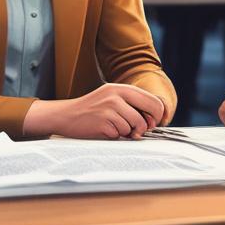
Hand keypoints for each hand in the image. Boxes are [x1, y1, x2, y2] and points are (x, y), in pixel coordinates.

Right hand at [22, 83, 164, 139]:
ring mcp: (110, 108)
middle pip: (150, 110)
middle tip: (139, 130)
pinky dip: (116, 135)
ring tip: (115, 128)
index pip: (153, 100)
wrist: (66, 115)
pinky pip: (121, 133)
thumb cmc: (92, 110)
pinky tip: (105, 130)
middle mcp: (117, 95)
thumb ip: (132, 105)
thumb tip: (154, 120)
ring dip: (128, 131)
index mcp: (122, 88)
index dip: (157, 114)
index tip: (153, 123)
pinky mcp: (104, 121)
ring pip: (136, 125)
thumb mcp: (112, 99)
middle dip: (148, 124)